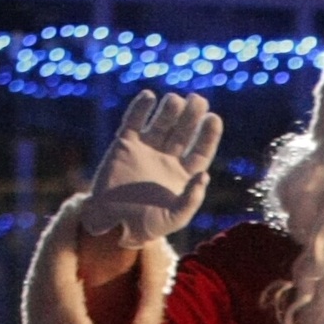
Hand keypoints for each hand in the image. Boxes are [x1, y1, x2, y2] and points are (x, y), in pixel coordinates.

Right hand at [81, 90, 223, 246]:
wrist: (110, 224)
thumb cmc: (144, 227)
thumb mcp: (173, 219)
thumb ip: (190, 200)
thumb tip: (204, 176)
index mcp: (184, 175)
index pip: (201, 151)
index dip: (209, 135)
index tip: (214, 119)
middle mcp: (168, 158)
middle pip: (184, 132)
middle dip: (192, 115)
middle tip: (198, 100)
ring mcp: (146, 149)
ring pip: (162, 123)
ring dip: (170, 109)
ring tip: (175, 101)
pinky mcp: (124, 144)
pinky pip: (133, 121)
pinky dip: (140, 108)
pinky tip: (149, 97)